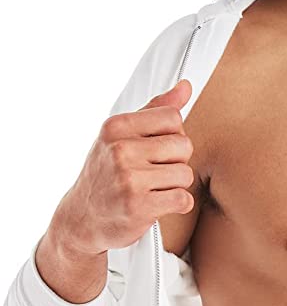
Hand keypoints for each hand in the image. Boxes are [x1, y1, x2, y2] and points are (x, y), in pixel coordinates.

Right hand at [59, 79, 195, 256]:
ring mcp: (129, 178)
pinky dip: (177, 204)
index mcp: (116, 127)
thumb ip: (154, 110)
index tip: (156, 149)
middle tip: (155, 172)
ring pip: (185, 174)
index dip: (173, 135)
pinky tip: (158, 204)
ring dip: (176, 185)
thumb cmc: (105, 174)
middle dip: (176, 161)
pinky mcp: (139, 206)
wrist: (81, 219)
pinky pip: (183, 199)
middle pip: (184, 145)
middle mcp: (120, 149)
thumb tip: (186, 87)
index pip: (173, 117)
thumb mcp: (120, 136)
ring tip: (154, 189)